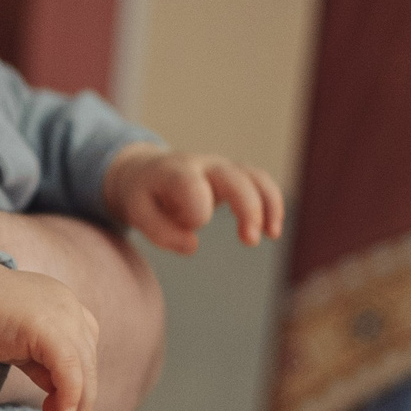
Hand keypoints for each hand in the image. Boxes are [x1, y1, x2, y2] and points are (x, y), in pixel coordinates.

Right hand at [0, 263, 98, 410]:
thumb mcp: (21, 344)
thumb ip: (42, 365)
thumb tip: (57, 395)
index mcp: (66, 307)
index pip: (84, 350)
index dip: (80, 382)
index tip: (63, 408)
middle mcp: (71, 309)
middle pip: (88, 361)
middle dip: (84, 400)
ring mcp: (63, 316)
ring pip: (84, 367)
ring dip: (80, 403)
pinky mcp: (49, 329)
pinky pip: (69, 368)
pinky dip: (70, 393)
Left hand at [104, 144, 283, 254]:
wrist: (146, 171)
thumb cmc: (144, 195)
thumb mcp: (138, 213)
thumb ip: (161, 232)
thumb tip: (193, 245)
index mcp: (174, 172)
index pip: (193, 187)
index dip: (197, 213)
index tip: (191, 228)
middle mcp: (202, 165)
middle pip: (234, 177)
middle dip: (247, 208)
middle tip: (249, 241)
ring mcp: (221, 168)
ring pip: (254, 176)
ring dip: (268, 204)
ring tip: (271, 235)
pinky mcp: (233, 176)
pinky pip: (260, 182)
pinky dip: (272, 204)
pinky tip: (272, 231)